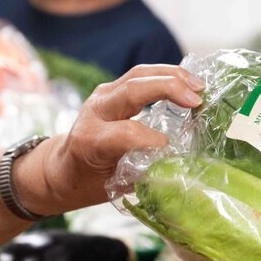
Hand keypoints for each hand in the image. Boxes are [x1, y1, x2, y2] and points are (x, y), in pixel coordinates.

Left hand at [17, 65, 205, 214]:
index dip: (154, 139)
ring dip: (171, 75)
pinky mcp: (111, 89)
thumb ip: (142, 174)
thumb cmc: (89, 182)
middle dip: (167, 89)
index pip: (127, 133)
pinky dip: (166, 75)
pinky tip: (187, 82)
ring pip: (138, 74)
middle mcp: (94, 112)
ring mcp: (102, 96)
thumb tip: (176, 167)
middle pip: (132, 90)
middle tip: (198, 99)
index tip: (173, 149)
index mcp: (91, 141)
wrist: (62, 168)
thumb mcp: (113, 186)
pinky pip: (140, 75)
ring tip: (199, 85)